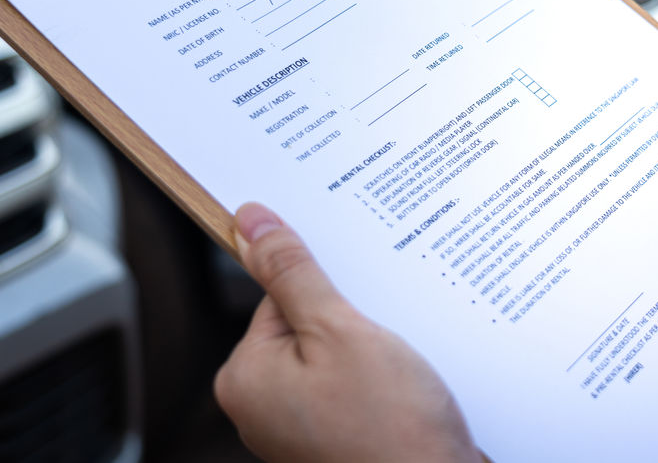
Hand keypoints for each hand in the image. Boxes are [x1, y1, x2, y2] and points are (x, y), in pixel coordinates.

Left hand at [214, 203, 481, 462]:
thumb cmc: (388, 428)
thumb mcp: (339, 331)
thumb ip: (293, 273)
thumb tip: (250, 219)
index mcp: (246, 377)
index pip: (277, 295)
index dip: (327, 284)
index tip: (362, 282)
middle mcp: (263, 407)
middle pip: (307, 322)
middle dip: (353, 315)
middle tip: (390, 325)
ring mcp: (301, 428)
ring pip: (337, 354)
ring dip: (375, 345)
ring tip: (405, 359)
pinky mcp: (337, 438)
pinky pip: (354, 386)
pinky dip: (383, 376)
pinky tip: (412, 380)